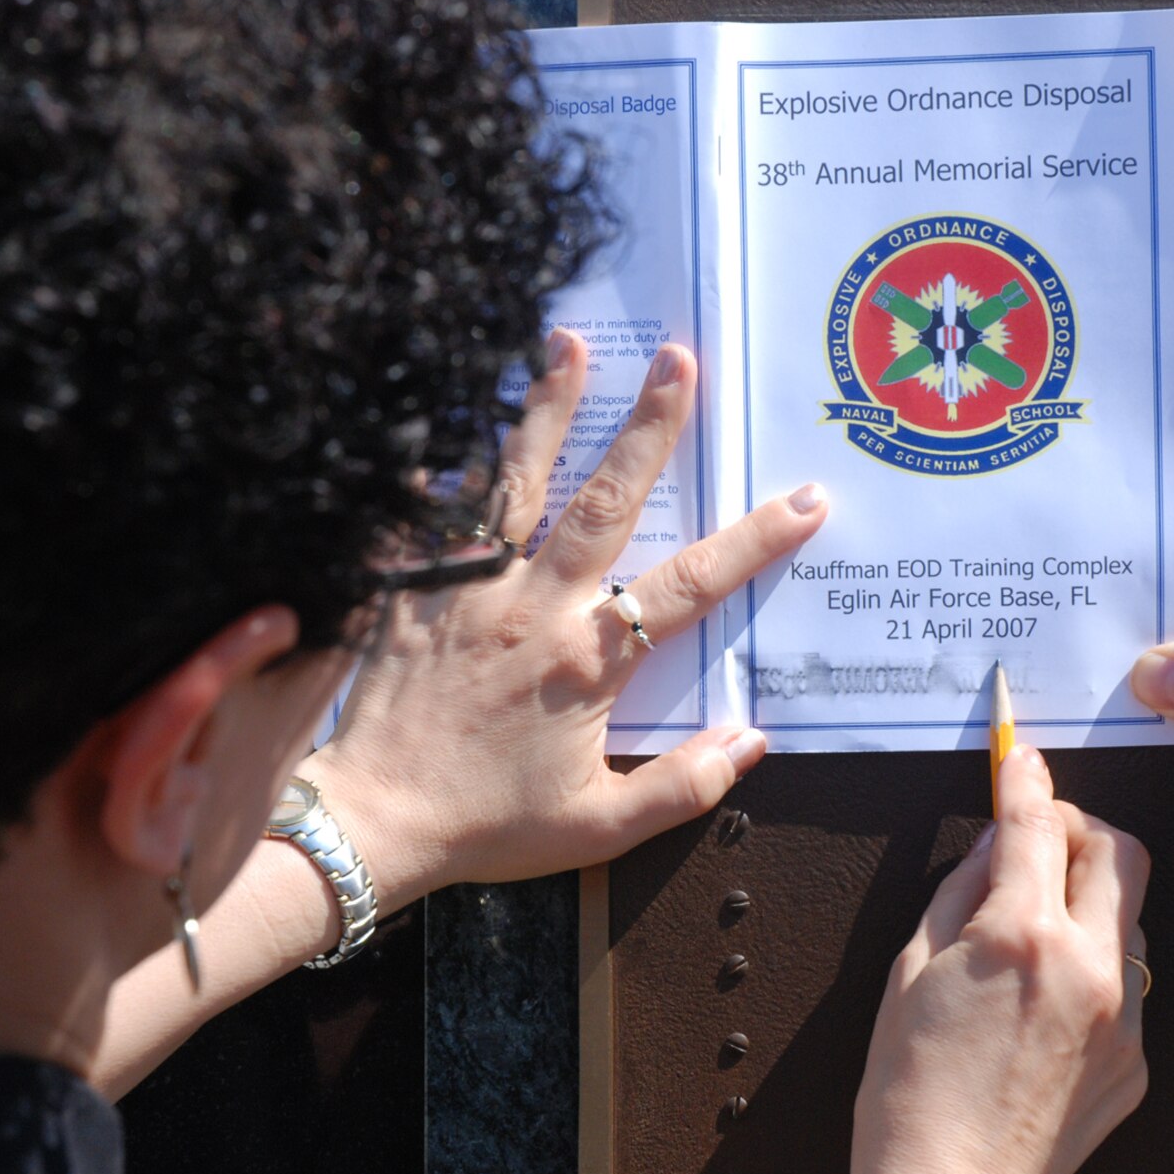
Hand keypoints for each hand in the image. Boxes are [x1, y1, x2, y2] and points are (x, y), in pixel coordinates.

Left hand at [313, 331, 827, 906]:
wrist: (368, 823)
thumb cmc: (485, 827)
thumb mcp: (598, 828)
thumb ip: (682, 785)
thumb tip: (752, 740)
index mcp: (588, 660)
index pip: (691, 585)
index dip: (755, 540)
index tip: (804, 498)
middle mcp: (534, 607)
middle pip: (606, 500)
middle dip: (649, 426)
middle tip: (680, 360)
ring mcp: (469, 590)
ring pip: (517, 482)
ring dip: (547, 409)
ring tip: (566, 344)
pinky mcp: (413, 591)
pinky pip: (435, 514)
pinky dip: (447, 464)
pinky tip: (455, 419)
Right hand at [849, 747, 1148, 1173]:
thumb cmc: (909, 1092)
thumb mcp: (910, 968)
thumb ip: (958, 891)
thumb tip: (991, 845)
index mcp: (1022, 936)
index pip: (1036, 822)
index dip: (1024, 778)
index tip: (1018, 759)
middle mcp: (1088, 967)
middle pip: (1120, 850)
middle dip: (1079, 828)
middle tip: (1037, 838)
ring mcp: (1125, 1017)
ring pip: (1128, 917)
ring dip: (1087, 900)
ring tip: (1028, 934)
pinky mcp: (1137, 1060)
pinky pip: (1124, 985)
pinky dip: (1088, 972)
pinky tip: (1038, 1007)